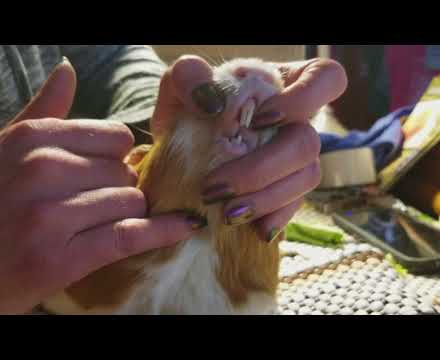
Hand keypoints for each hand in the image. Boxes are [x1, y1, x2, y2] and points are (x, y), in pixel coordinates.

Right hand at [0, 59, 204, 314]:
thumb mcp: (6, 151)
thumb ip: (42, 112)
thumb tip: (68, 70)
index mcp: (32, 139)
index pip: (116, 137)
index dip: (119, 158)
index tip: (109, 173)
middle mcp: (41, 170)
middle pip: (126, 171)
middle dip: (121, 189)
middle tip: (97, 207)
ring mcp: (50, 215)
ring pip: (133, 201)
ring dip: (127, 214)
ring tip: (98, 226)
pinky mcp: (62, 258)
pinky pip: (131, 234)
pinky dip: (165, 230)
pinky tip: (187, 226)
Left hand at [155, 56, 347, 241]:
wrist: (184, 139)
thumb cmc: (190, 103)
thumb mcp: (181, 82)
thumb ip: (189, 75)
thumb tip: (210, 101)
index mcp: (283, 85)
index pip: (325, 78)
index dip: (302, 101)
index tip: (258, 119)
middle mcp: (296, 122)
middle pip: (308, 143)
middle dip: (263, 169)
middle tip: (216, 188)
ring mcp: (294, 158)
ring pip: (306, 179)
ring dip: (267, 199)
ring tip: (227, 214)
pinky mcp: (285, 189)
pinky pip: (294, 206)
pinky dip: (275, 219)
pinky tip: (254, 230)